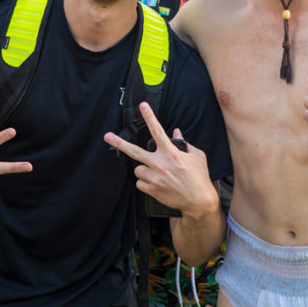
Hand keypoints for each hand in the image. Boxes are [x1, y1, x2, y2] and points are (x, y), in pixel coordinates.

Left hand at [103, 102, 217, 217]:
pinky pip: (140, 183)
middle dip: (119, 143)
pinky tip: (156, 183)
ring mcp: (155, 178)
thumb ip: (184, 143)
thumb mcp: (197, 156)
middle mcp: (160, 164)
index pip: (157, 131)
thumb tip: (176, 132)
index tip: (143, 106)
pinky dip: (145, 182)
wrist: (198, 201)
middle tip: (108, 136)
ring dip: (144, 168)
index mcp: (171, 153)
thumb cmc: (199, 177)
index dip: (149, 117)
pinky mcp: (152, 190)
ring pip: (137, 169)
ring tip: (155, 172)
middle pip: (134, 151)